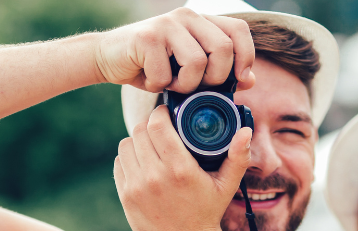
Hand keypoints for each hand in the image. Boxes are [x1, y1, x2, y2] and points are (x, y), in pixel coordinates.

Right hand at [94, 7, 256, 93]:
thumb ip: (220, 73)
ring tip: (171, 84)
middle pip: (224, 48)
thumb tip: (250, 80)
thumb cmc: (152, 67)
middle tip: (195, 87)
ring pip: (198, 62)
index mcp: (201, 21)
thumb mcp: (189, 72)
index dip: (246, 56)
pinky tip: (150, 80)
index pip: (239, 30)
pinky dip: (160, 86)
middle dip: (214, 78)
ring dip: (185, 85)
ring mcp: (167, 24)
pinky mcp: (148, 37)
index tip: (238, 80)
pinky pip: (168, 73)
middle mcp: (187, 17)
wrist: (107, 59)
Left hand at [113, 106, 251, 230]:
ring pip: (126, 145)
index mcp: (180, 169)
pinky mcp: (126, 197)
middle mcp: (155, 177)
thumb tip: (245, 131)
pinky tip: (141, 162)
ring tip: (149, 144)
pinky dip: (128, 159)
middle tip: (160, 128)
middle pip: (139, 131)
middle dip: (149, 125)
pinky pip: (119, 164)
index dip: (160, 113)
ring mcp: (137, 188)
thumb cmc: (209, 212)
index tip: (166, 114)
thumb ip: (238, 156)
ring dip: (136, 141)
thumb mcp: (227, 185)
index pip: (157, 125)